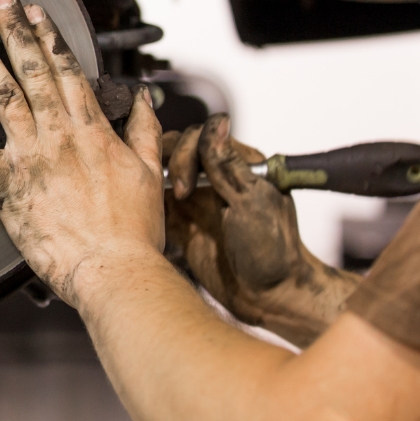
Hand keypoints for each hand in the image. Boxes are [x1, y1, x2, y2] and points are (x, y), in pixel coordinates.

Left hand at [0, 0, 164, 307]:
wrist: (115, 270)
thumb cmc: (133, 232)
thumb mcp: (150, 172)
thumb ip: (143, 131)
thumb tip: (145, 99)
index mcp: (93, 130)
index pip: (68, 70)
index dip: (49, 36)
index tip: (36, 10)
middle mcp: (61, 135)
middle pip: (34, 70)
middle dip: (14, 28)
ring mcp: (34, 157)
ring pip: (6, 95)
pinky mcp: (12, 185)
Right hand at [165, 115, 359, 345]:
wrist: (270, 297)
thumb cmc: (275, 252)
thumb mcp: (252, 201)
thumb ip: (228, 164)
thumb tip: (217, 122)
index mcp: (238, 165)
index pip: (200, 137)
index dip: (187, 151)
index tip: (189, 182)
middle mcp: (215, 179)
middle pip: (175, 151)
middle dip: (168, 165)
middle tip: (177, 193)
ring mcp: (198, 202)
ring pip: (163, 176)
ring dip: (153, 182)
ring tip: (152, 201)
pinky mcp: (184, 226)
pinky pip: (157, 207)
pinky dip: (146, 207)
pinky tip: (144, 214)